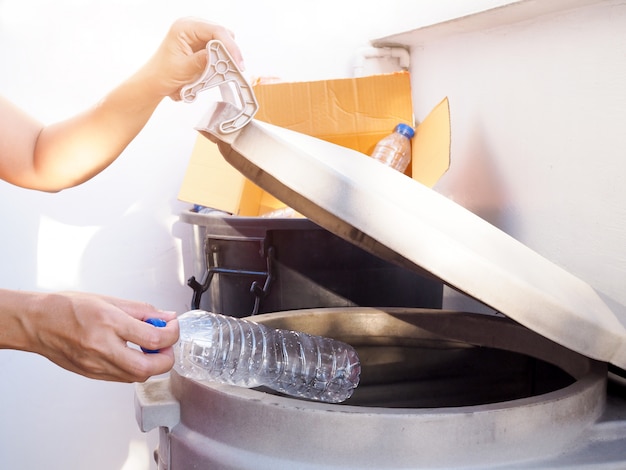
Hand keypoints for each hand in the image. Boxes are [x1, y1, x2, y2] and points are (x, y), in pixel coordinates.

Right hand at [25, 292, 179, 381]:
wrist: (37, 323)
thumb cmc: (67, 308)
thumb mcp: (110, 300)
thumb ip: (143, 311)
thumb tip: (166, 317)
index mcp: (109, 323)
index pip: (154, 338)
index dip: (172, 334)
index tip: (172, 326)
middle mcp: (102, 347)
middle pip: (149, 367)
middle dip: (166, 357)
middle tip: (166, 343)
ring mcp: (96, 365)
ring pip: (138, 376)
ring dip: (152, 364)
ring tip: (149, 346)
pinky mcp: (92, 374)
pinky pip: (123, 377)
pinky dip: (136, 367)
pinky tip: (132, 352)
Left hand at [139, 17, 244, 100]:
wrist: (155, 82)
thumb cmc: (163, 74)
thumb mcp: (185, 69)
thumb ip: (203, 61)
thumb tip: (222, 56)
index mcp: (185, 27)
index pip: (216, 30)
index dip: (230, 46)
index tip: (238, 63)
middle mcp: (192, 26)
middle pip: (222, 33)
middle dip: (230, 51)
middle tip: (236, 68)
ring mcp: (197, 34)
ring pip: (223, 41)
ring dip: (226, 55)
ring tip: (226, 70)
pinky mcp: (201, 44)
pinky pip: (218, 48)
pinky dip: (222, 59)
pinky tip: (221, 68)